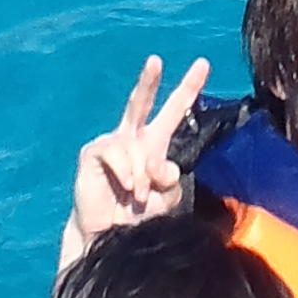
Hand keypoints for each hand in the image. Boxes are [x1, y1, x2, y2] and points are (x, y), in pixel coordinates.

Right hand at [68, 54, 210, 247]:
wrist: (109, 236)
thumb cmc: (139, 216)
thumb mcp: (168, 198)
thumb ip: (171, 179)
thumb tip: (160, 163)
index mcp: (155, 143)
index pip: (174, 110)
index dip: (188, 88)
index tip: (204, 63)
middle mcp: (133, 138)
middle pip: (141, 102)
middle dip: (148, 81)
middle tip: (155, 61)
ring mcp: (112, 143)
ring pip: (136, 147)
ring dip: (142, 176)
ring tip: (138, 195)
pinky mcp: (93, 153)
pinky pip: (116, 154)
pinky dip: (126, 172)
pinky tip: (127, 187)